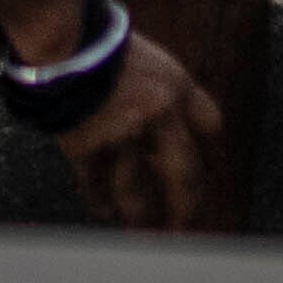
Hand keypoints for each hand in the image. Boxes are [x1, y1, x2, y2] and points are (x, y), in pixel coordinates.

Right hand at [48, 23, 229, 229]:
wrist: (69, 47)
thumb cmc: (110, 49)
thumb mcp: (156, 62)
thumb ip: (172, 95)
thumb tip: (174, 133)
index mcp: (177, 88)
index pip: (210, 123)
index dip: (213, 147)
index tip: (213, 171)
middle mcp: (158, 116)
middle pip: (183, 173)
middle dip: (187, 205)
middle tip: (187, 227)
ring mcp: (122, 135)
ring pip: (136, 190)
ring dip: (141, 217)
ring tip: (145, 235)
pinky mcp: (87, 147)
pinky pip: (95, 183)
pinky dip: (99, 200)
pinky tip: (105, 212)